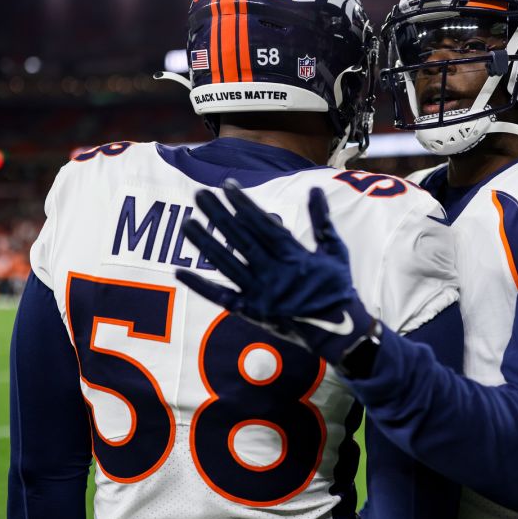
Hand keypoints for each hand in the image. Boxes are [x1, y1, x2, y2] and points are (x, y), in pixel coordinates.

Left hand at [176, 181, 375, 366]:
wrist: (338, 332)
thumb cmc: (338, 288)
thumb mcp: (335, 251)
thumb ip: (322, 220)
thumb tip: (314, 189)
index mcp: (294, 256)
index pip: (263, 224)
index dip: (244, 205)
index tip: (227, 186)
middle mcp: (273, 273)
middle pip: (240, 239)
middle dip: (219, 215)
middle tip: (199, 194)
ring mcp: (260, 294)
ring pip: (227, 263)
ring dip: (205, 243)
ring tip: (186, 223)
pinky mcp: (251, 311)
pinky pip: (221, 298)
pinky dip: (199, 286)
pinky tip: (179, 272)